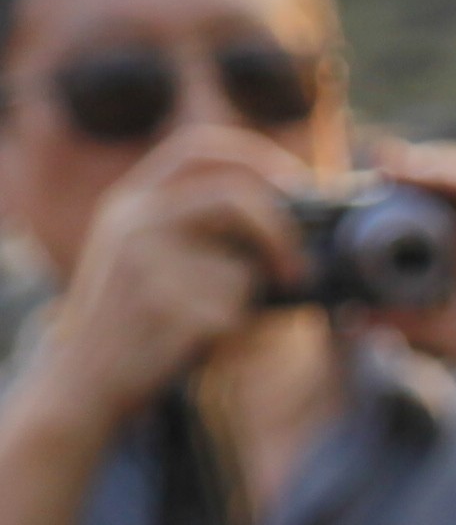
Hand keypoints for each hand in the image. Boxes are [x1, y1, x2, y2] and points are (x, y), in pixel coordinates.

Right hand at [6, 122, 301, 440]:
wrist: (88, 376)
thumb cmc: (137, 317)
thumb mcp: (147, 253)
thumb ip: (198, 226)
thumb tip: (294, 218)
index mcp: (132, 201)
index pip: (197, 148)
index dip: (255, 156)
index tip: (295, 182)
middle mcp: (135, 222)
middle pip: (234, 197)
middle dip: (282, 231)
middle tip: (297, 268)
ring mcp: (147, 264)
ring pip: (241, 268)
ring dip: (246, 300)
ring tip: (211, 319)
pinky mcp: (167, 309)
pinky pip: (236, 314)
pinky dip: (237, 332)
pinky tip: (199, 341)